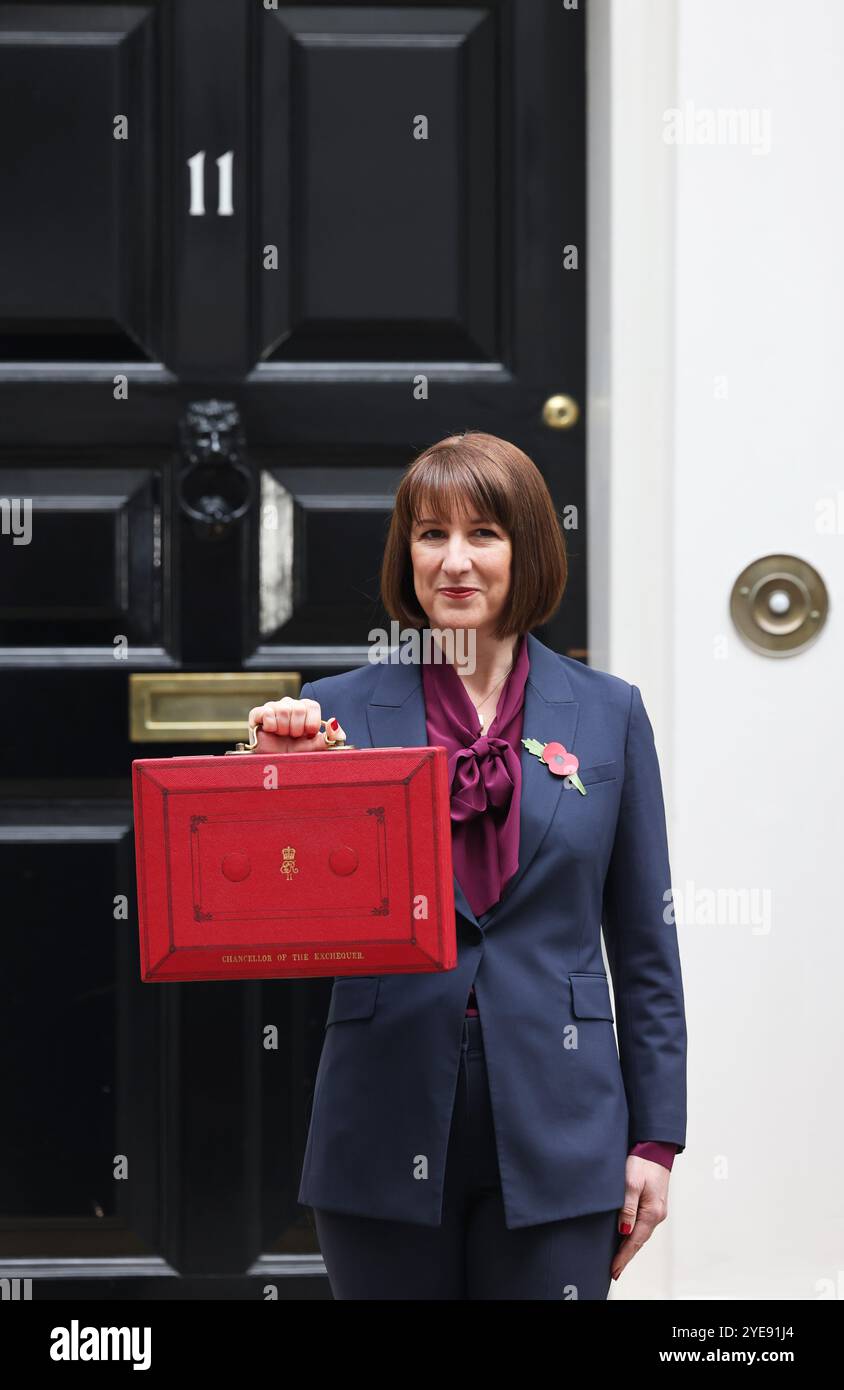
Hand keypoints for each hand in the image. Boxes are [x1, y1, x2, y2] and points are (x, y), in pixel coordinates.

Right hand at [246, 697, 346, 753]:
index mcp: (306, 709)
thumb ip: (332, 736)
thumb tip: (334, 721)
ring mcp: (273, 707)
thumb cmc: (298, 755)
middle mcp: (290, 704)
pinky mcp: (257, 714)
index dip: (311, 723)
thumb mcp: (319, 747)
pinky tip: (271, 732)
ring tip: (282, 736)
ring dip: (284, 729)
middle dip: (297, 729)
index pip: (312, 705)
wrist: (276, 766)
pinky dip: (271, 726)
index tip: (307, 735)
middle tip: (293, 738)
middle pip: (299, 708)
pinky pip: (266, 712)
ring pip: (283, 710)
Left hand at [610, 1155, 669, 1280]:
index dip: (623, 1256)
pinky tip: (627, 1237)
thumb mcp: (630, 1183)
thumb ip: (627, 1207)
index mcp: (652, 1212)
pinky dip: (634, 1235)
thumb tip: (624, 1230)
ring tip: (618, 1258)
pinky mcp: (653, 1204)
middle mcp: (657, 1214)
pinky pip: (643, 1225)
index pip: (635, 1241)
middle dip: (626, 1255)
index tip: (614, 1269)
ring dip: (630, 1246)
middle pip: (639, 1241)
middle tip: (614, 1270)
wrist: (655, 1148)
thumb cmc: (643, 1162)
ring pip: (641, 1233)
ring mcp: (657, 1210)